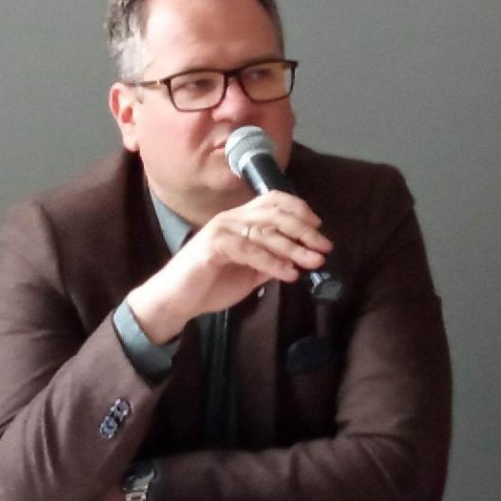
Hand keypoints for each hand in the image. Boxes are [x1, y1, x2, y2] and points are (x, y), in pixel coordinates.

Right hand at [126, 190, 332, 343]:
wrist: (176, 300)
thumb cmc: (209, 284)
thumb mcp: (248, 272)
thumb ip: (269, 262)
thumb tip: (298, 259)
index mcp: (239, 219)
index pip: (272, 200)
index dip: (298, 209)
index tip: (318, 225)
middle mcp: (231, 218)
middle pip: (274, 214)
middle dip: (304, 229)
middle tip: (324, 246)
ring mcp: (221, 229)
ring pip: (265, 232)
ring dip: (294, 248)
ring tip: (314, 262)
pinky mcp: (214, 246)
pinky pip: (250, 250)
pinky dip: (273, 262)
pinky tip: (289, 274)